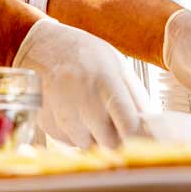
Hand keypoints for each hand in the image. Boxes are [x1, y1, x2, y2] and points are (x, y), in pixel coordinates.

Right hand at [13, 18, 148, 147]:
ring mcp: (63, 117)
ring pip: (90, 146)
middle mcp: (84, 104)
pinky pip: (70, 141)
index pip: (130, 129)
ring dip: (95, 136)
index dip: (140, 137)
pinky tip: (72, 110)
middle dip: (118, 138)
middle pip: (112, 144)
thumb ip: (136, 95)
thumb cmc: (83, 53)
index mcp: (106, 84)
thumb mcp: (116, 63)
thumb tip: (152, 126)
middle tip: (116, 123)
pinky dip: (76, 133)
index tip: (142, 136)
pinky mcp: (48, 125)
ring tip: (90, 111)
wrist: (39, 45)